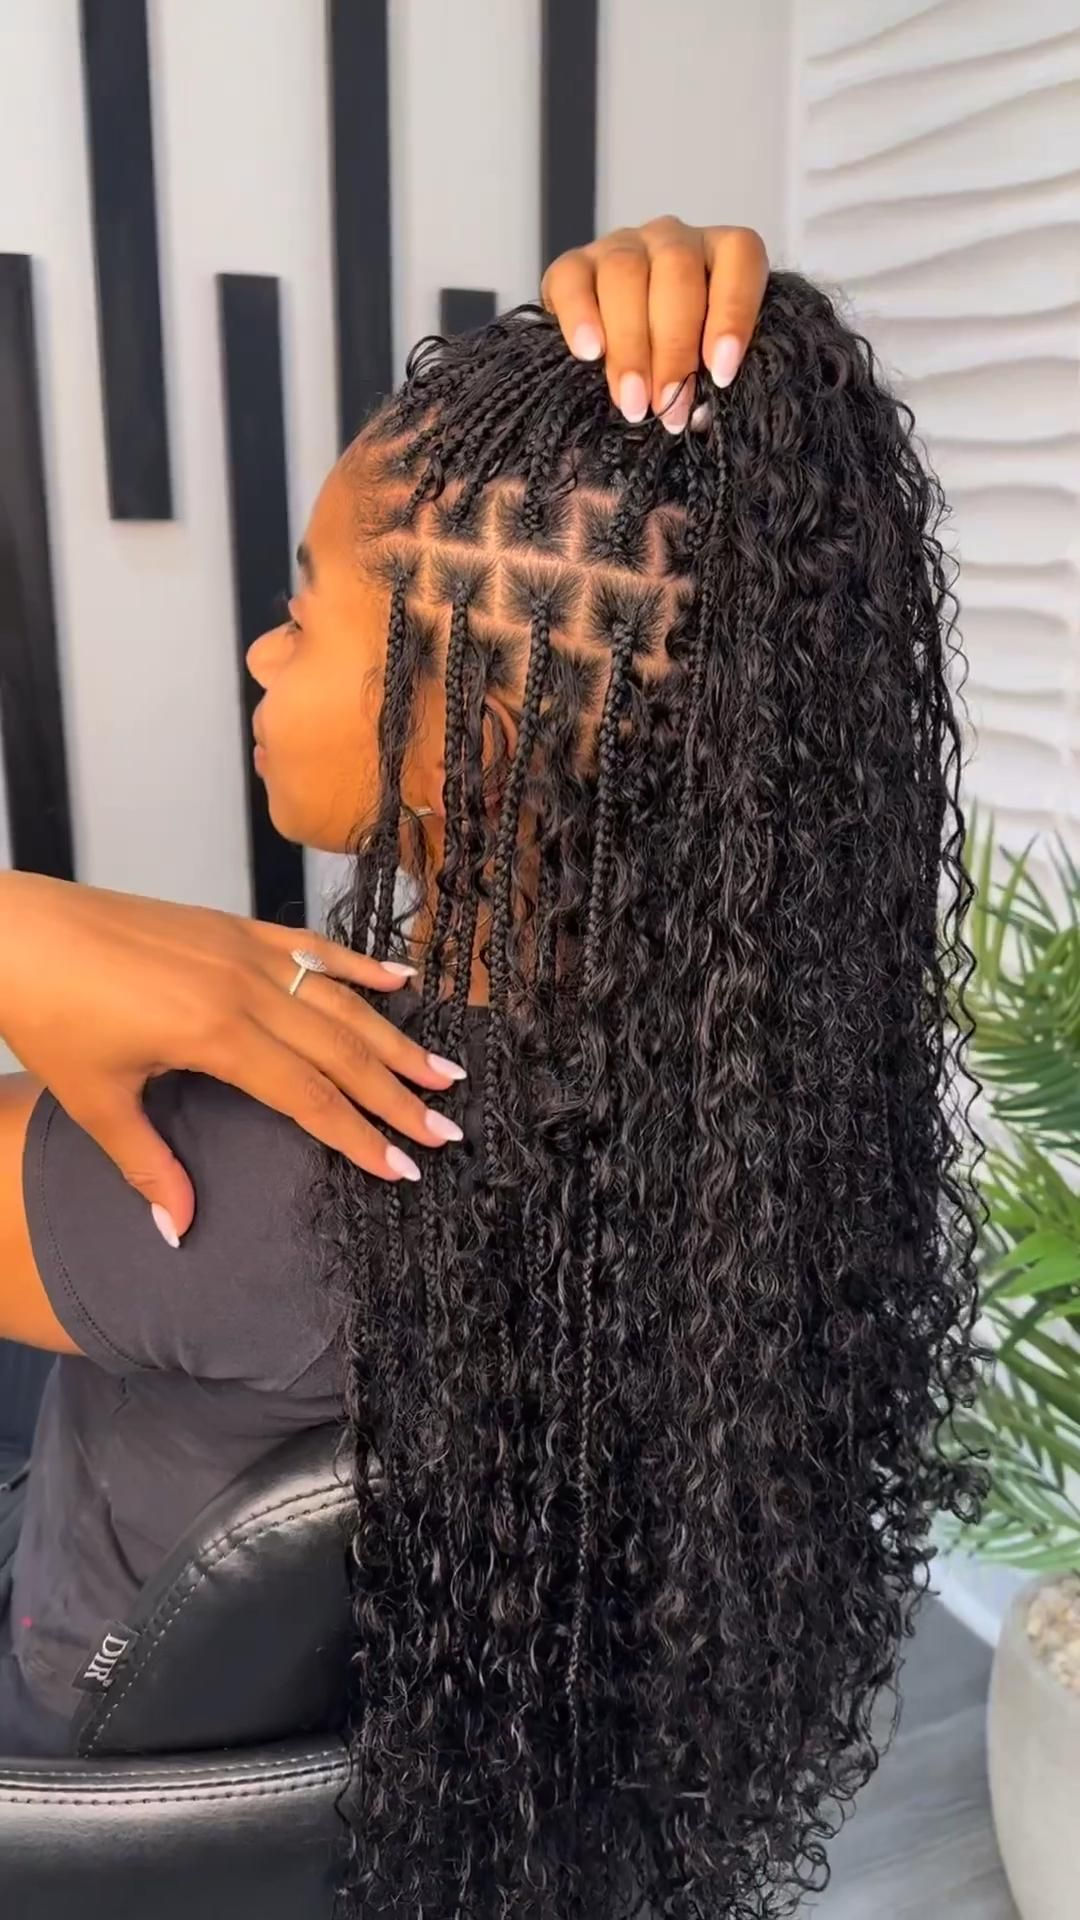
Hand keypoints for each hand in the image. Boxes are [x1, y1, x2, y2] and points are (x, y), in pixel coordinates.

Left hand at [0, 872, 465, 1240]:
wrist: (14, 932)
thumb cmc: (47, 1013)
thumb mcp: (96, 1101)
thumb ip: (148, 1165)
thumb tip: (180, 1231)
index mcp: (216, 1035)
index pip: (310, 1096)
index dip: (361, 1135)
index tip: (406, 1166)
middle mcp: (243, 987)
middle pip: (341, 1050)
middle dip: (398, 1094)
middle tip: (450, 1126)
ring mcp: (240, 950)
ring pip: (337, 999)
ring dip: (393, 1036)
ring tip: (442, 1067)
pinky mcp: (228, 926)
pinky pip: (308, 946)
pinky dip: (355, 965)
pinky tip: (399, 980)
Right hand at [541, 214, 768, 433]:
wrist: (606, 365)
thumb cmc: (669, 367)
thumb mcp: (700, 369)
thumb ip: (708, 379)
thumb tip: (698, 416)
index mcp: (717, 255)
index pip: (738, 256)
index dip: (734, 312)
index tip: (721, 374)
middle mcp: (671, 242)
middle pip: (676, 271)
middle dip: (674, 348)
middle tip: (668, 405)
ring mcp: (620, 247)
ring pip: (625, 274)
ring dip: (630, 345)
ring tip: (632, 401)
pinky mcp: (572, 266)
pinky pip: (572, 280)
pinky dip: (581, 318)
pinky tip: (590, 354)